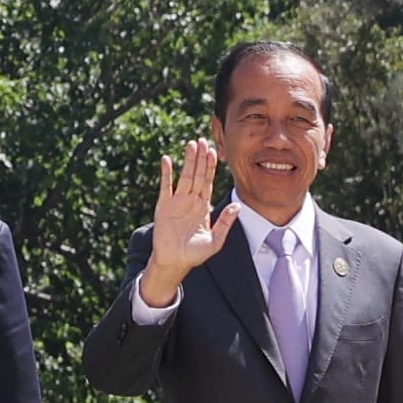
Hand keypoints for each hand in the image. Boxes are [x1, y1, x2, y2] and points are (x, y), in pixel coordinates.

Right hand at [136, 139, 231, 308]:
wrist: (174, 262)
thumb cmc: (194, 254)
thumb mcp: (215, 240)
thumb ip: (225, 222)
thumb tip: (238, 206)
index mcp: (203, 206)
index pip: (208, 182)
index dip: (211, 167)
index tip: (214, 151)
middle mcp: (191, 200)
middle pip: (197, 174)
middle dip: (200, 158)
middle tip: (202, 140)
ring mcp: (177, 202)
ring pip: (184, 176)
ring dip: (187, 161)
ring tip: (190, 144)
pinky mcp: (164, 206)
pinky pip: (165, 186)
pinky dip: (166, 173)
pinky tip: (167, 160)